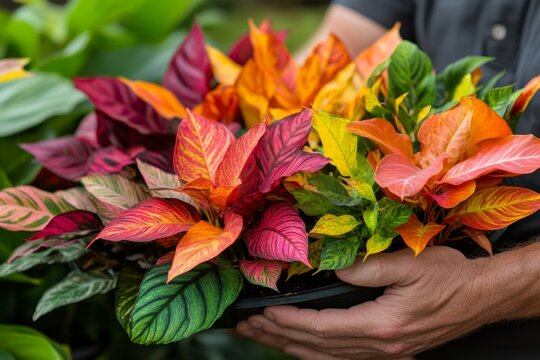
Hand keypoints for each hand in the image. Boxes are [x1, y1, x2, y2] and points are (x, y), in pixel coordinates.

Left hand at [236, 246, 500, 358]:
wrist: (481, 296)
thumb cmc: (449, 276)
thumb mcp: (411, 263)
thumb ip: (368, 267)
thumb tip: (333, 269)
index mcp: (382, 325)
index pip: (323, 328)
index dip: (290, 322)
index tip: (263, 314)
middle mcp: (381, 346)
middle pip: (318, 348)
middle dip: (279, 337)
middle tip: (247, 329)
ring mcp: (386, 354)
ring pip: (327, 357)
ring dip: (292, 347)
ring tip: (263, 338)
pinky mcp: (390, 351)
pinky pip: (343, 359)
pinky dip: (316, 355)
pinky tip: (302, 349)